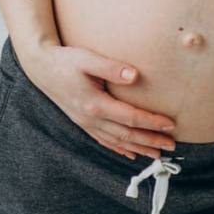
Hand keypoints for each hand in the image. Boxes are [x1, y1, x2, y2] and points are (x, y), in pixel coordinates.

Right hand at [22, 41, 177, 160]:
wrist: (41, 68)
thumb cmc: (65, 60)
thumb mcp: (87, 59)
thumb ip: (111, 68)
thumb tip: (135, 75)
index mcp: (95, 104)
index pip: (130, 118)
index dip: (152, 122)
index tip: (171, 124)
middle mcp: (91, 119)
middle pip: (126, 135)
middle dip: (150, 141)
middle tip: (172, 146)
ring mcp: (86, 123)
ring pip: (117, 142)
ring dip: (138, 149)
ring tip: (157, 154)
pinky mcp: (83, 123)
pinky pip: (104, 141)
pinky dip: (119, 149)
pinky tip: (130, 154)